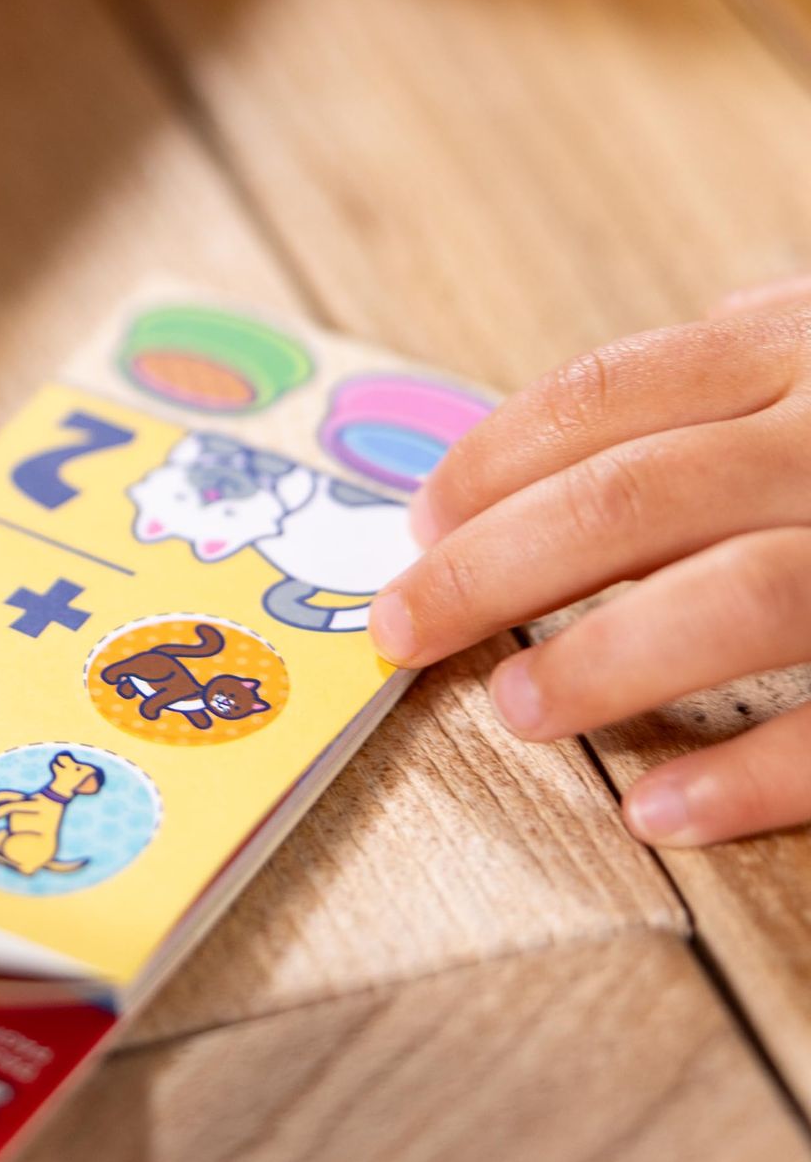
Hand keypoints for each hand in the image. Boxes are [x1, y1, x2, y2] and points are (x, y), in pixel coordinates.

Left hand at [370, 274, 810, 847]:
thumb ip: (752, 353)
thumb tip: (578, 426)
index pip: (609, 395)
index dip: (491, 463)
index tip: (417, 524)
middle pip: (635, 494)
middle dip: (492, 568)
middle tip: (403, 628)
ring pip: (740, 595)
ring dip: (605, 663)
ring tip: (512, 710)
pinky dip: (758, 772)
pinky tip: (653, 809)